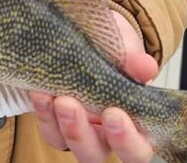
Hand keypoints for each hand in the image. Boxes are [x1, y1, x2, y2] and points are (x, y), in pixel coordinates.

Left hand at [30, 11, 158, 162]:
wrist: (90, 35)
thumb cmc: (115, 51)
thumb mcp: (127, 50)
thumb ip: (135, 61)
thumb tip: (146, 66)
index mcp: (134, 124)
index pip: (137, 149)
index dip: (126, 139)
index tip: (113, 114)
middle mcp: (105, 135)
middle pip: (95, 155)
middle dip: (81, 134)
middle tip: (71, 105)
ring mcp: (78, 130)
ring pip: (66, 144)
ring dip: (59, 124)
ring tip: (56, 98)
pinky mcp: (54, 121)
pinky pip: (48, 129)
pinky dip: (43, 113)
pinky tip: (40, 93)